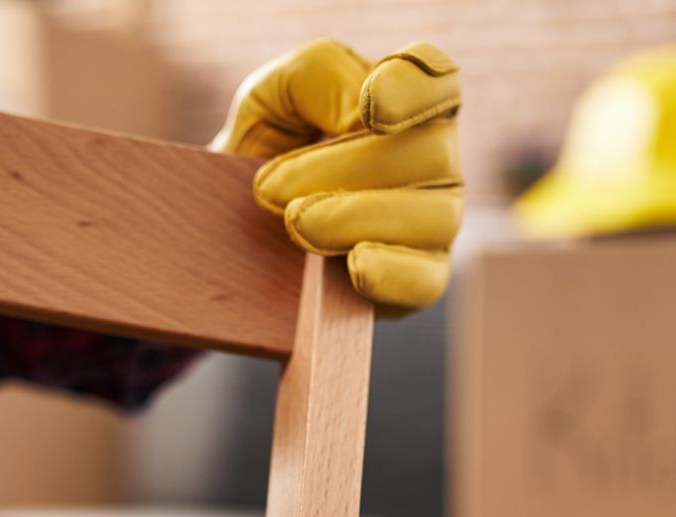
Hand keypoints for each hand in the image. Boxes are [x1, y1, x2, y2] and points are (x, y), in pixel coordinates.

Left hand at [215, 39, 462, 312]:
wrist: (238, 232)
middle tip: (269, 189)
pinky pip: (428, 280)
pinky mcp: (421, 279)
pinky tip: (355, 265)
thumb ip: (315, 77)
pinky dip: (393, 272)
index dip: (412, 90)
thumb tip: (356, 117)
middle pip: (428, 151)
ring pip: (434, 215)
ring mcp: (436, 220)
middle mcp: (434, 157)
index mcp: (404, 100)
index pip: (436, 79)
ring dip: (354, 218)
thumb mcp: (269, 98)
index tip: (368, 110)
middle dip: (343, 169)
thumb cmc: (264, 155)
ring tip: (296, 224)